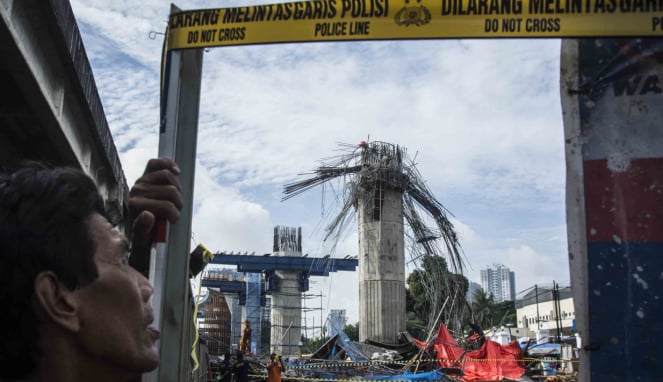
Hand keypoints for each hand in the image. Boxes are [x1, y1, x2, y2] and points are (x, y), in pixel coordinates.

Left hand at [128, 158, 182, 274]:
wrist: (132, 225)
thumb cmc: (140, 232)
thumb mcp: (140, 238)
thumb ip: (142, 229)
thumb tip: (147, 215)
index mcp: (136, 206)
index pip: (167, 206)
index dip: (174, 214)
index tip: (174, 220)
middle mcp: (137, 190)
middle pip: (171, 191)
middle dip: (178, 202)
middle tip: (176, 210)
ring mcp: (141, 180)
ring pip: (168, 176)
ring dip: (177, 188)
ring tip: (175, 198)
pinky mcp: (144, 174)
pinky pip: (156, 163)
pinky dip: (168, 164)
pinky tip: (176, 171)